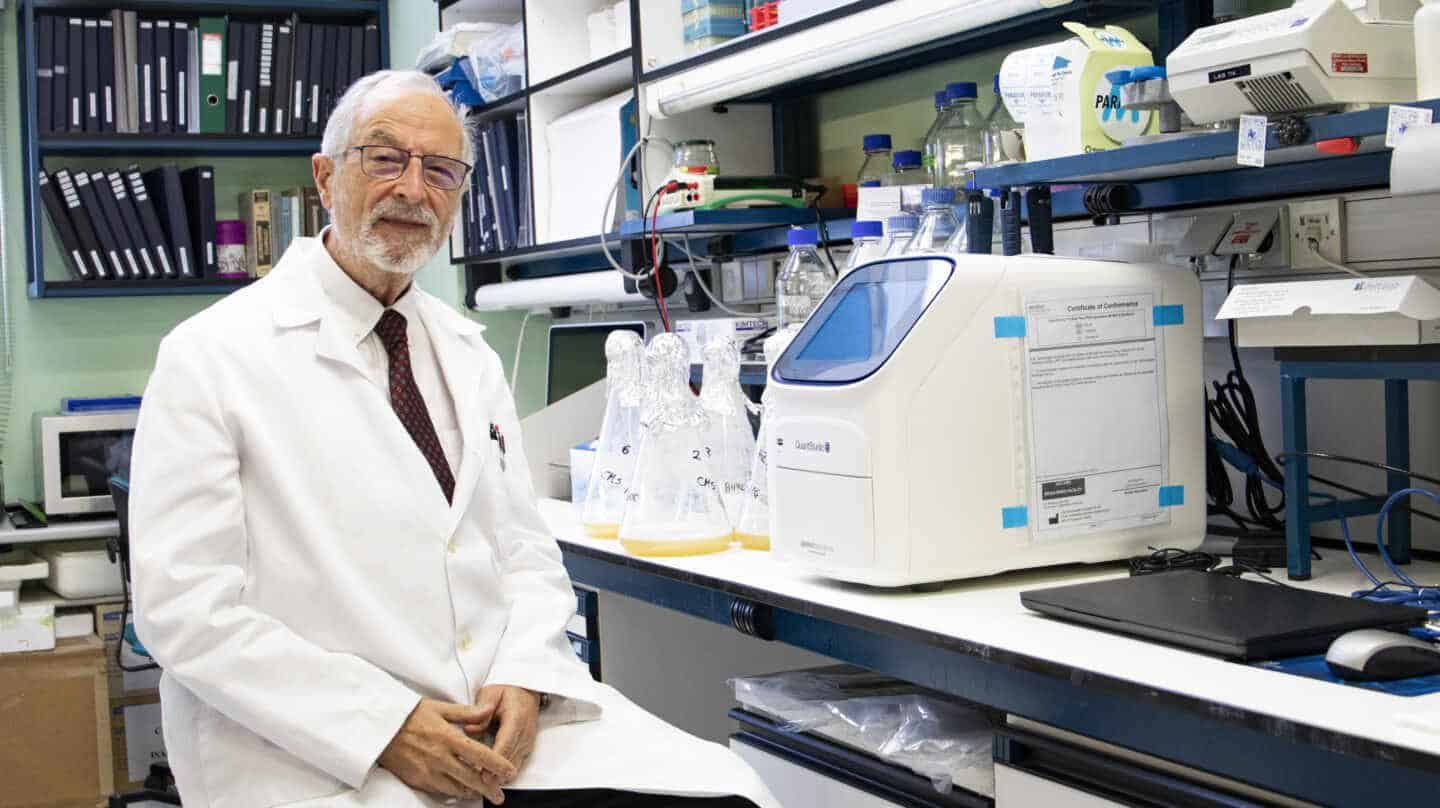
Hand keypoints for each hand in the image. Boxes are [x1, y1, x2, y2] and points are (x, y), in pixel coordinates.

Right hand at [378, 698, 515, 803]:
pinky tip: (461, 791)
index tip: (510, 771)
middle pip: (471, 778)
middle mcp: (440, 758)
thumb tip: (489, 709)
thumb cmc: (410, 715)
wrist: (379, 728)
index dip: (498, 764)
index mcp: (449, 738)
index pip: (480, 755)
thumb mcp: (439, 708)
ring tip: (482, 794)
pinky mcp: (417, 780)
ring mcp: (428, 771)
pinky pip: (440, 790)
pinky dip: (453, 792)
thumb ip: (467, 712)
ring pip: (456, 789)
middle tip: (499, 796)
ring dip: (471, 793)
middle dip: (489, 789)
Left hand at [465, 685, 540, 785]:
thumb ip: (481, 710)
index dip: (494, 760)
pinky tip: (488, 778)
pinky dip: (502, 774)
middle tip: (475, 785)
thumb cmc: (506, 692)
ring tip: (479, 784)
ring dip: (498, 776)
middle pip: (510, 760)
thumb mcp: (490, 694)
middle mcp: (525, 733)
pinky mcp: (525, 750)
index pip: (506, 743)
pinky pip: (515, 766)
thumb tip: (469, 729)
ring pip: (514, 767)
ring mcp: (527, 743)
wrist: (525, 692)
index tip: (483, 774)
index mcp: (517, 718)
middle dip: (494, 774)